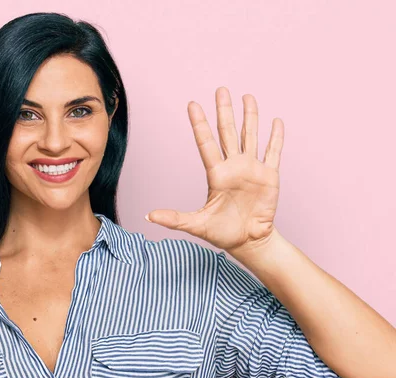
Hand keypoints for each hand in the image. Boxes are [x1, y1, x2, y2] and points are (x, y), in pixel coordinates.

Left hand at [145, 86, 283, 254]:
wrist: (248, 242)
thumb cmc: (222, 233)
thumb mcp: (195, 225)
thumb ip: (174, 218)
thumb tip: (148, 216)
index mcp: (216, 175)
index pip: (205, 144)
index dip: (199, 124)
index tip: (192, 105)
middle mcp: (233, 167)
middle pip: (227, 133)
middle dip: (224, 111)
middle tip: (220, 90)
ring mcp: (251, 169)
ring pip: (250, 136)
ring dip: (250, 117)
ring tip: (247, 97)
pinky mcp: (269, 176)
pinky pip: (273, 152)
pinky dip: (275, 137)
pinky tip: (275, 121)